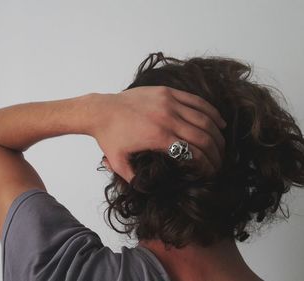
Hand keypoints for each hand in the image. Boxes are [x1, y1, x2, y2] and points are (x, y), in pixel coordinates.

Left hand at [91, 86, 226, 183]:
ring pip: (204, 118)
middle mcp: (166, 118)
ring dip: (217, 134)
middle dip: (216, 152)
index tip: (212, 173)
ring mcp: (168, 102)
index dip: (207, 165)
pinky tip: (219, 123)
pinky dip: (211, 112)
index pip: (194, 152)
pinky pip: (196, 101)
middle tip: (221, 162)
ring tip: (221, 146)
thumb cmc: (109, 137)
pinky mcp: (167, 92)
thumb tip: (150, 191)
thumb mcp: (119, 163)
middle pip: (204, 137)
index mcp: (158, 137)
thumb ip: (135, 179)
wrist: (100, 111)